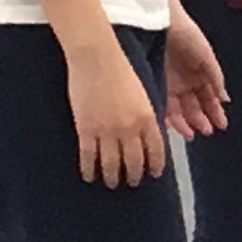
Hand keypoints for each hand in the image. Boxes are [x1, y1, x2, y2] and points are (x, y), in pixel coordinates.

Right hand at [67, 39, 167, 187]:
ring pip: (111, 163)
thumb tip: (145, 135)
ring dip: (113, 177)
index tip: (153, 174)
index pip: (155, 150)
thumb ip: (145, 116)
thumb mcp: (142, 94)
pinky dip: (89, 169)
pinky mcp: (86, 129)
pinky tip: (89, 176)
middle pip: (134, 161)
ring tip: (112, 183)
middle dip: (135, 175)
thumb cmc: (120, 70)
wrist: (96, 58)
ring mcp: (107, 130)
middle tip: (133, 182)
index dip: (155, 166)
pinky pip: (88, 156)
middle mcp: (129, 128)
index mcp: (147, 118)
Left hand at [162, 13, 229, 139]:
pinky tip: (170, 125)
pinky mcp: (151, 83)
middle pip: (193, 106)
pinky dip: (165, 115)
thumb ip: (216, 78)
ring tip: (190, 133)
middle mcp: (184, 81)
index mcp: (199, 74)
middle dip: (201, 120)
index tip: (220, 124)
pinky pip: (159, 104)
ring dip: (185, 122)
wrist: (160, 21)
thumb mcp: (207, 56)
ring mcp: (168, 83)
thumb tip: (224, 98)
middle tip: (205, 131)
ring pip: (177, 109)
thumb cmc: (186, 34)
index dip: (215, 112)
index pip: (209, 98)